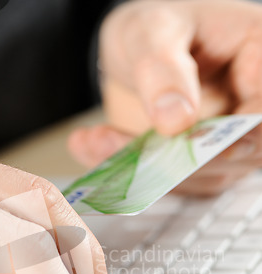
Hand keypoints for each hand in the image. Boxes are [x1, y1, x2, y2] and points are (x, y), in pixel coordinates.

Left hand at [69, 0, 261, 195]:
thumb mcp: (151, 30)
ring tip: (92, 143)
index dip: (239, 134)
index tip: (189, 142)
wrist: (142, 51)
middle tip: (121, 152)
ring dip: (147, 170)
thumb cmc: (157, 27)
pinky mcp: (204, 163)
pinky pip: (177, 181)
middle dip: (177, 160)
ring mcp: (231, 139)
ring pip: (205, 175)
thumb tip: (176, 120)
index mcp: (259, 58)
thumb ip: (162, 68)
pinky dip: (136, 174)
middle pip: (240, 152)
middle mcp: (254, 105)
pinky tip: (94, 148)